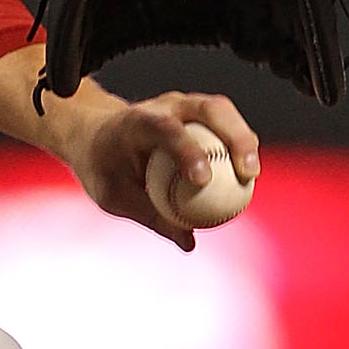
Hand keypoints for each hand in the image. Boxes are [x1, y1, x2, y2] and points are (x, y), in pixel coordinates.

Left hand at [0, 47, 260, 249]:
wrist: (96, 136)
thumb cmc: (103, 168)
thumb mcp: (114, 197)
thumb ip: (151, 216)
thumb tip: (189, 242)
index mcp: (136, 122)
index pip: (165, 129)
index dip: (187, 151)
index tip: (202, 180)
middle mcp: (165, 105)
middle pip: (209, 108)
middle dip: (235, 136)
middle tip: (248, 174)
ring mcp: (185, 105)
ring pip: (223, 112)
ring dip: (244, 140)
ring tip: (253, 176)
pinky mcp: (198, 113)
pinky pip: (224, 126)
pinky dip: (239, 146)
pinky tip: (248, 177)